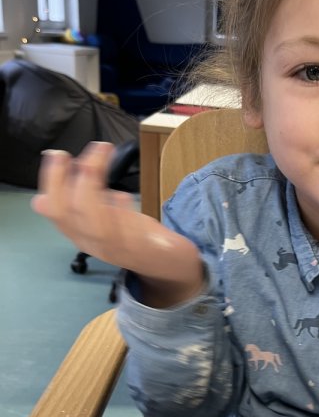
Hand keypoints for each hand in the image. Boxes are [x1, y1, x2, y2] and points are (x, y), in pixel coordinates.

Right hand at [32, 143, 203, 305]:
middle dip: (64, 177)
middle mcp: (93, 243)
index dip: (51, 181)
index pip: (56, 210)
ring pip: (92, 219)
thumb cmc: (135, 237)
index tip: (57, 155)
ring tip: (102, 154)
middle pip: (67, 212)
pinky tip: (123, 196)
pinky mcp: (139, 248)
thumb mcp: (104, 219)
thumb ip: (84, 204)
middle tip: (74, 152)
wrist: (170, 264)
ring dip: (93, 181)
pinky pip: (124, 232)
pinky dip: (121, 210)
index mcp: (81, 234)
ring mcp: (115, 248)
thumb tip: (53, 188)